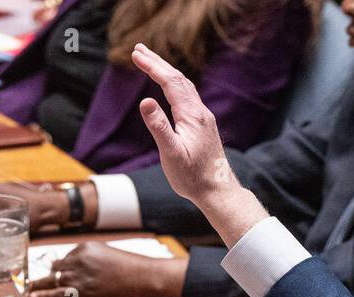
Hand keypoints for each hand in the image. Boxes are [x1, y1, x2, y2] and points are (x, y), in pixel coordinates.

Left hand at [29, 242, 186, 296]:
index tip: (52, 274)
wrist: (143, 276)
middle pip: (54, 270)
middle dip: (41, 277)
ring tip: (27, 292)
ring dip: (38, 288)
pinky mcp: (84, 292)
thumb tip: (74, 269)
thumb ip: (89, 259)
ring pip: (53, 282)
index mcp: (84, 248)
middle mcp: (78, 261)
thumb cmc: (129, 266)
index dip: (59, 269)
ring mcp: (80, 277)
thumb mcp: (106, 253)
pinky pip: (59, 295)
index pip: (64, 259)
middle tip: (26, 282)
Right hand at [129, 43, 237, 206]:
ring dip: (166, 71)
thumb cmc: (192, 177)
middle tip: (138, 49)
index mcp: (191, 115)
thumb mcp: (171, 154)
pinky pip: (188, 96)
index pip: (170, 82)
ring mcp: (203, 118)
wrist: (217, 190)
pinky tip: (170, 87)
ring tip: (150, 62)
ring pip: (184, 86)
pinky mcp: (203, 125)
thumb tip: (145, 101)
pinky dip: (175, 84)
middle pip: (178, 79)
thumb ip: (158, 126)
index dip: (153, 66)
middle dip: (158, 63)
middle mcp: (200, 112)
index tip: (136, 54)